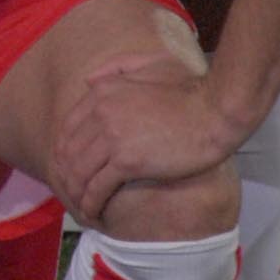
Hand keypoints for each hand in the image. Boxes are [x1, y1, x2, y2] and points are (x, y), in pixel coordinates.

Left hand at [51, 49, 242, 222]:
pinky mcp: (127, 161)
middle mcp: (100, 112)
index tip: (68, 167)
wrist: (214, 111)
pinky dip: (91, 202)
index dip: (65, 151)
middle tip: (73, 192)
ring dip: (76, 192)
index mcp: (102, 92)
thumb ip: (115, 68)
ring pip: (79, 171)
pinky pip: (97, 186)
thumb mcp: (148, 66)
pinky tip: (94, 213)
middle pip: (69, 151)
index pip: (68, 127)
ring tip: (81, 207)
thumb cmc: (189, 90)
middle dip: (66, 175)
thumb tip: (87, 81)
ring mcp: (112, 137)